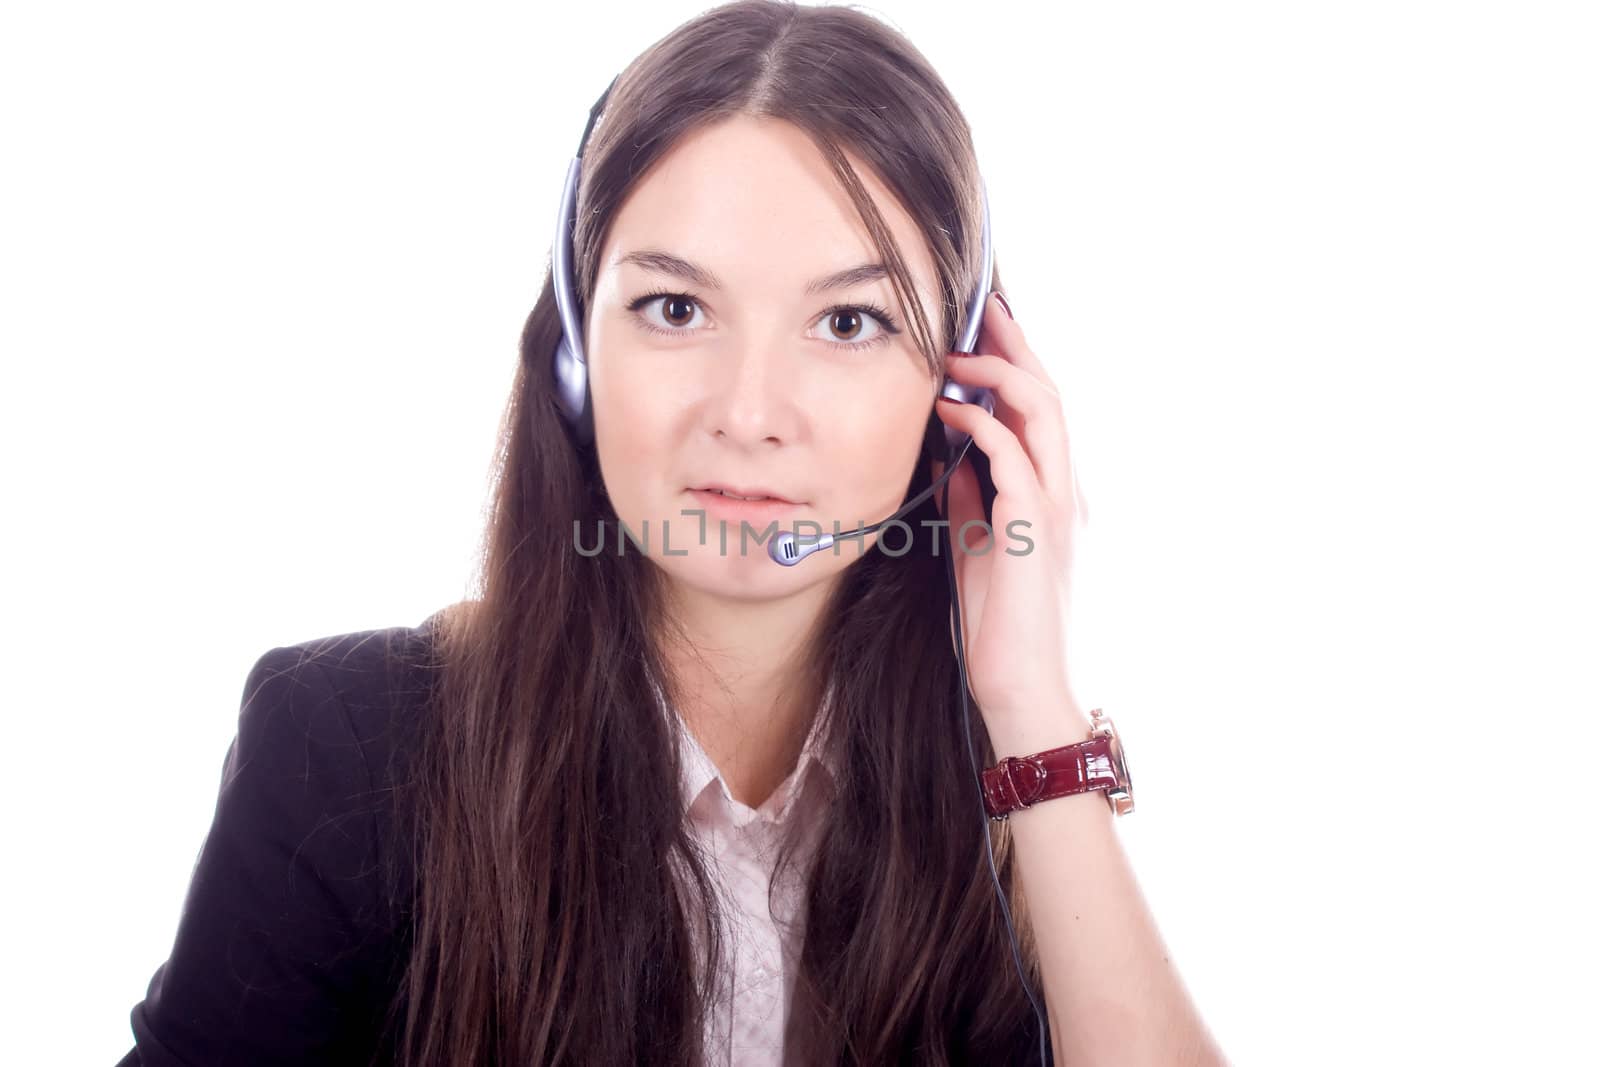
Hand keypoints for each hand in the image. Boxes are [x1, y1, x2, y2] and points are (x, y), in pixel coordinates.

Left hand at [932, 291, 1091, 736]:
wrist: (1020, 688)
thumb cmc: (999, 623)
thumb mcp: (977, 546)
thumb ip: (972, 499)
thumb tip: (952, 453)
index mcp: (1051, 495)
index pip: (1041, 413)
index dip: (1017, 364)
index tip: (984, 327)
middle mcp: (1063, 493)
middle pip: (1049, 396)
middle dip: (1014, 347)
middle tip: (980, 308)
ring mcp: (1054, 510)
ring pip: (1043, 415)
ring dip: (998, 375)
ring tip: (956, 353)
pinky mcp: (1034, 532)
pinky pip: (1013, 459)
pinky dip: (980, 425)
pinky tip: (948, 409)